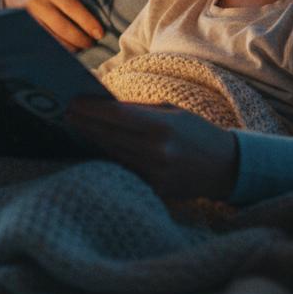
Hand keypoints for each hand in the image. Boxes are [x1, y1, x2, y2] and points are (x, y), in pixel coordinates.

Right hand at [1, 0, 104, 51]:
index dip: (87, 22)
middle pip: (62, 27)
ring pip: (52, 38)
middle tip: (92, 43)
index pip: (71, 7)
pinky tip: (68, 49)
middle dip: (80, 39)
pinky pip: (43, 42)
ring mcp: (28, 17)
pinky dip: (57, 49)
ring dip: (69, 46)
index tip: (99, 33)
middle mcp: (37, 2)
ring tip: (82, 47)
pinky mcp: (23, 27)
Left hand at [65, 98, 238, 199]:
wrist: (227, 167)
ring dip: (93, 142)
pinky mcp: (157, 190)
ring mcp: (157, 174)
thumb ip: (140, 110)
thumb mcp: (174, 112)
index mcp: (163, 127)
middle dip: (86, 124)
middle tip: (65, 113)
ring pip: (114, 155)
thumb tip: (106, 104)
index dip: (93, 110)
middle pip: (111, 137)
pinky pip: (126, 172)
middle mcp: (158, 152)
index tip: (73, 102)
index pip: (118, 117)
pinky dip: (110, 160)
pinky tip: (95, 150)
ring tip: (76, 129)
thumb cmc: (197, 133)